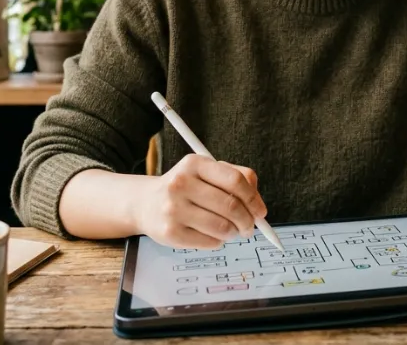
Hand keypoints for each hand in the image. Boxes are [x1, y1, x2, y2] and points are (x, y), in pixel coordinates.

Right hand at [134, 154, 266, 248]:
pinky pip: (210, 242)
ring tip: (230, 230)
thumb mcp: (206, 172)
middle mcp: (181, 183)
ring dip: (233, 233)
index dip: (254, 199)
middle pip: (231, 206)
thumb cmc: (185, 187)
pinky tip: (211, 234)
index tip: (260, 212)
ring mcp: (174, 209)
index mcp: (195, 164)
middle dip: (247, 221)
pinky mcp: (171, 232)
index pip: (235, 180)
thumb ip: (236, 178)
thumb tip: (258, 204)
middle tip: (249, 227)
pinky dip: (218, 241)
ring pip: (222, 227)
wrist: (146, 203)